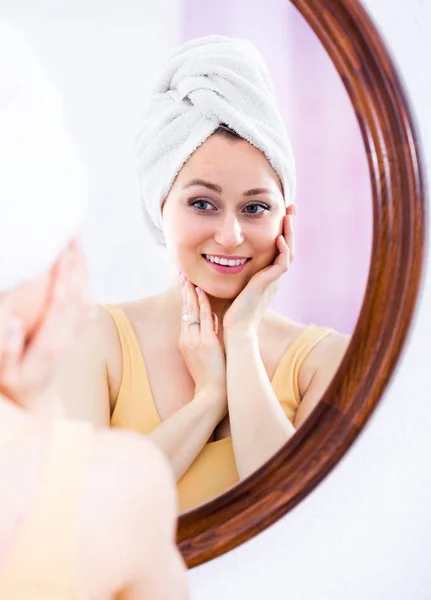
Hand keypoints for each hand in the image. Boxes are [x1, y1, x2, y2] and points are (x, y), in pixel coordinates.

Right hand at [0, 239, 93, 409]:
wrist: (37, 401)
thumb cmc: (15, 384)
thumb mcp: (7, 374)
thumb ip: (6, 351)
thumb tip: (12, 323)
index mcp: (53, 342)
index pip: (64, 302)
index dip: (65, 275)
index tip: (62, 250)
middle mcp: (70, 334)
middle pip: (80, 292)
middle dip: (77, 261)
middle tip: (71, 232)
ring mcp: (75, 331)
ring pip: (85, 292)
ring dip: (82, 265)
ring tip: (76, 238)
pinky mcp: (75, 328)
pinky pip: (85, 297)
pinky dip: (83, 277)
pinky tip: (79, 260)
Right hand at [178, 275, 226, 415]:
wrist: (211, 394)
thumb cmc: (211, 377)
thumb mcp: (205, 355)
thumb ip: (207, 336)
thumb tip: (214, 320)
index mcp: (185, 342)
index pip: (184, 315)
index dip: (185, 300)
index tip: (185, 286)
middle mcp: (186, 338)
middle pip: (184, 310)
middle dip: (184, 292)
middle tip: (182, 274)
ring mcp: (194, 340)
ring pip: (191, 311)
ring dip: (191, 293)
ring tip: (189, 278)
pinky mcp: (205, 342)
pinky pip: (204, 318)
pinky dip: (203, 304)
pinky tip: (201, 292)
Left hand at [223, 206, 294, 336]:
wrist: (235, 330)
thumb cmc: (230, 312)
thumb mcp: (232, 285)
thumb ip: (230, 271)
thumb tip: (217, 256)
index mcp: (266, 276)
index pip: (278, 249)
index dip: (281, 231)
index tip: (280, 214)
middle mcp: (273, 277)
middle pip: (288, 247)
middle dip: (290, 227)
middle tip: (292, 208)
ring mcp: (272, 281)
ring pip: (289, 252)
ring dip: (289, 233)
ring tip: (289, 216)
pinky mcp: (268, 284)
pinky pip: (282, 264)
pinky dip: (282, 249)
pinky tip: (278, 237)